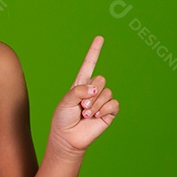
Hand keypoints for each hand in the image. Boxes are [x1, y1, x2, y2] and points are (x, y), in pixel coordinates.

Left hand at [48, 35, 119, 155]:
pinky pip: (113, 104)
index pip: (89, 64)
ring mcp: (102, 101)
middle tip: (81, 107)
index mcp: (80, 84)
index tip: (100, 38)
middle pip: (101, 79)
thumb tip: (96, 89)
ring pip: (107, 93)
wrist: (68, 138)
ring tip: (85, 114)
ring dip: (95, 105)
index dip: (94, 51)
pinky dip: (103, 110)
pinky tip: (94, 117)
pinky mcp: (109, 112)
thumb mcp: (66, 101)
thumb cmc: (63, 119)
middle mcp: (93, 90)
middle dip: (90, 94)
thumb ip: (79, 90)